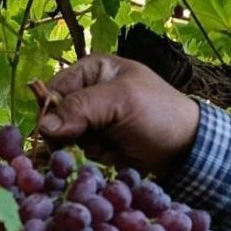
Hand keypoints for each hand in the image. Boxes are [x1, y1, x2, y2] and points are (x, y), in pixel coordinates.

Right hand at [39, 55, 199, 175]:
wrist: (187, 149)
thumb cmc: (159, 114)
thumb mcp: (121, 101)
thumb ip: (81, 107)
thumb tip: (43, 126)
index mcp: (92, 70)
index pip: (53, 90)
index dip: (51, 112)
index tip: (60, 132)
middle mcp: (89, 93)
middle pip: (56, 118)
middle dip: (69, 135)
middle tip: (89, 143)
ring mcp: (94, 121)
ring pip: (66, 140)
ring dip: (82, 150)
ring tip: (108, 148)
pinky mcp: (100, 144)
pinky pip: (80, 155)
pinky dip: (91, 159)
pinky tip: (110, 157)